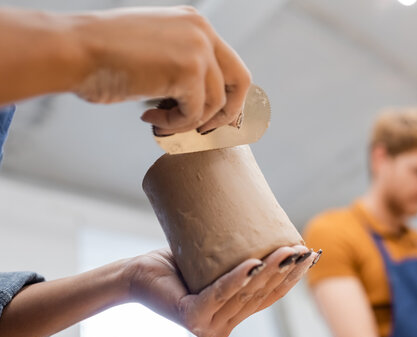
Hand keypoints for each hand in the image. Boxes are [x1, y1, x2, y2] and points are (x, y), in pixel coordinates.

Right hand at [72, 6, 250, 133]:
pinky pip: (195, 114)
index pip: (230, 65)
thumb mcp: (155, 53)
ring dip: (188, 123)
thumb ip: (183, 67)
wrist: (74, 51)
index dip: (225, 97)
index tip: (208, 118)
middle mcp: (202, 32)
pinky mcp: (188, 70)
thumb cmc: (104, 56)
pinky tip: (149, 118)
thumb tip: (204, 101)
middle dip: (226, 113)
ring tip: (159, 123)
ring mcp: (198, 49)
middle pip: (241, 82)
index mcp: (196, 25)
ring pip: (216, 104)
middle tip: (204, 131)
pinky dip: (175, 125)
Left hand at [125, 246, 320, 336]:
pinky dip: (237, 278)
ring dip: (269, 271)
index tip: (310, 255)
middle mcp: (223, 325)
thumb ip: (240, 260)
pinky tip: (253, 263)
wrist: (138, 273)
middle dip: (287, 272)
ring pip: (246, 295)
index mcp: (233, 314)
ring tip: (287, 250)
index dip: (292, 278)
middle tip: (303, 249)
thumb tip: (268, 229)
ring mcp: (208, 324)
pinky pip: (219, 294)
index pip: (269, 298)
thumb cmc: (177, 265)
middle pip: (262, 297)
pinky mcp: (191, 316)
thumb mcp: (216, 263)